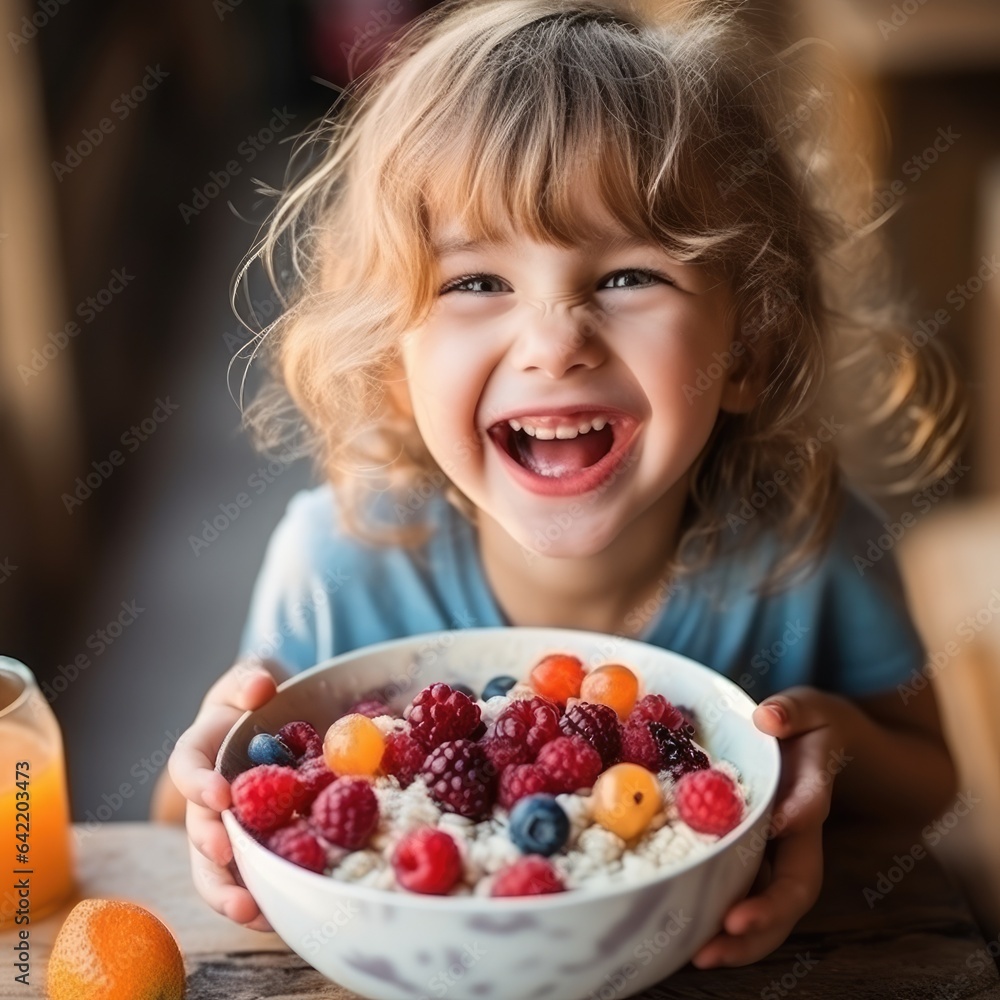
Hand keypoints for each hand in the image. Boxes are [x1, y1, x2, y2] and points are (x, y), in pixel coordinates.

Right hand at [167, 660, 283, 930]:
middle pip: (197, 828)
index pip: (186, 767)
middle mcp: (208, 794)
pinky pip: (249, 874)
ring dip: (228, 891)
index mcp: (201, 750)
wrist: (283, 712)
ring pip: (215, 866)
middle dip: (210, 847)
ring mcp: (229, 823)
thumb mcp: (254, 674)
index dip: (198, 784)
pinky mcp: (255, 841)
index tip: (220, 795)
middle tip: (228, 857)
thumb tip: (260, 689)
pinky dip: (260, 895)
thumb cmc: (260, 693)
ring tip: (251, 911)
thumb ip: (251, 678)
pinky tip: (278, 914)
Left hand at [692, 686, 849, 967]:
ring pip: (772, 907)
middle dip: (764, 916)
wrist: (828, 748)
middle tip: (725, 935)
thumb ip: (791, 711)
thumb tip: (768, 717)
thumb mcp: (809, 708)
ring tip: (702, 956)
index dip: (793, 824)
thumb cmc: (813, 726)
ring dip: (743, 938)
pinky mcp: (761, 863)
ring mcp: (782, 856)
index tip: (775, 830)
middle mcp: (800, 836)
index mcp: (810, 794)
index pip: (808, 814)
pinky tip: (690, 941)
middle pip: (793, 888)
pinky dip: (725, 925)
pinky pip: (748, 899)